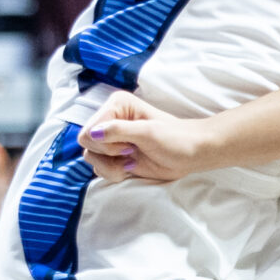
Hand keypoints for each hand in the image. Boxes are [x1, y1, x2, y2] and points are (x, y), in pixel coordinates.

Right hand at [80, 91, 200, 183]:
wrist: (192, 154)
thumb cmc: (176, 139)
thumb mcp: (148, 133)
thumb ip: (118, 131)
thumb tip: (92, 133)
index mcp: (116, 106)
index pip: (89, 129)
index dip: (106, 143)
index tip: (130, 145)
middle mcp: (110, 120)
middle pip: (86, 143)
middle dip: (108, 154)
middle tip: (131, 152)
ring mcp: (112, 139)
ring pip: (91, 157)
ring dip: (110, 166)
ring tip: (132, 161)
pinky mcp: (115, 156)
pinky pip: (99, 168)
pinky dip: (113, 173)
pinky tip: (131, 167)